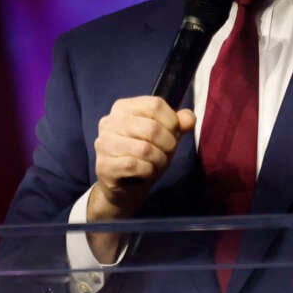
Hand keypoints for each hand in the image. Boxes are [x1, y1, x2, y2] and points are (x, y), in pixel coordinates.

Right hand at [87, 96, 194, 259]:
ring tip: (157, 164)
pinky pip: (135, 166)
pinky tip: (146, 172)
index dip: (172, 121)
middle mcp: (109, 122)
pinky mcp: (104, 166)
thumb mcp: (165, 136)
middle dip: (168, 144)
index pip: (155, 105)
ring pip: (144, 149)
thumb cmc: (145, 156)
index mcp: (123, 108)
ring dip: (159, 160)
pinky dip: (148, 171)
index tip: (173, 134)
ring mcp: (103, 144)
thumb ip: (179, 124)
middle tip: (167, 153)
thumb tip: (189, 119)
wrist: (126, 187)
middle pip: (151, 128)